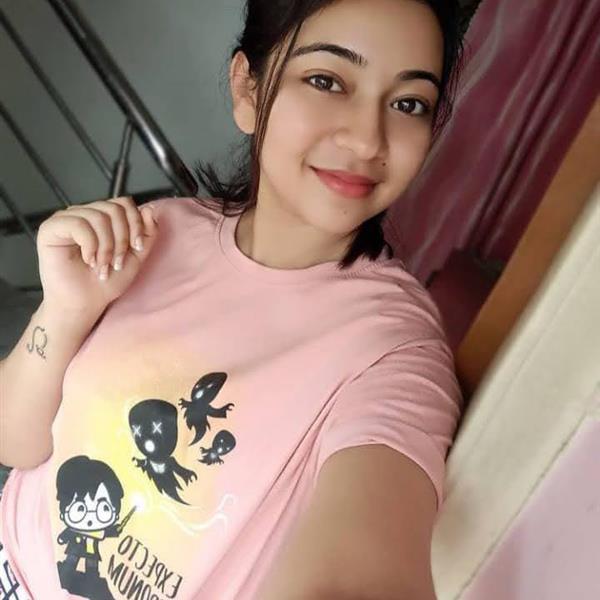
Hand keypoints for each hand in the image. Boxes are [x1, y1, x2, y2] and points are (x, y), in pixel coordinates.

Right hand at [36, 196, 158, 319]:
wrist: (86, 303)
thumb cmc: (108, 281)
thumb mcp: (137, 255)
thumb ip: (147, 233)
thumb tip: (150, 209)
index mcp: (102, 217)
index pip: (124, 204)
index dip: (135, 224)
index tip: (138, 247)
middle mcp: (84, 213)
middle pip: (114, 209)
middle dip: (122, 239)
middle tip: (116, 262)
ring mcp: (66, 219)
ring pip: (98, 217)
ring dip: (106, 247)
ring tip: (102, 266)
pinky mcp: (50, 228)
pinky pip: (78, 224)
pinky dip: (90, 245)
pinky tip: (88, 260)